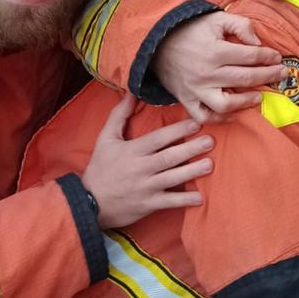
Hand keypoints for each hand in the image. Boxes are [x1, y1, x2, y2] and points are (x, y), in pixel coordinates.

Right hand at [81, 94, 212, 229]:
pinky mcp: (147, 205)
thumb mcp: (105, 139)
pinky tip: (200, 197)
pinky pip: (168, 202)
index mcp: (132, 151)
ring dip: (192, 172)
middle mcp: (140, 168)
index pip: (158, 139)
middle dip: (191, 149)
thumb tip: (131, 92)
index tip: (196, 124)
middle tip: (210, 142)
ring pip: (172, 178)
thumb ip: (119, 115)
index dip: (177, 131)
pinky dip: (184, 200)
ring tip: (210, 165)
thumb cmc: (100, 168)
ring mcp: (145, 188)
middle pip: (169, 157)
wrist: (88, 202)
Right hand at [152, 11, 287, 123]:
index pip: (251, 56)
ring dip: (247, 102)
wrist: (156, 41)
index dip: (268, 57)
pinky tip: (234, 113)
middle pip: (245, 78)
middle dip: (268, 76)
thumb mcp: (216, 18)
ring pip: (227, 103)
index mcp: (215, 50)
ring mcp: (196, 89)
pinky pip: (205, 116)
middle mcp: (207, 73)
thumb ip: (241, 26)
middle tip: (281, 74)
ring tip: (259, 96)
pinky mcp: (186, 100)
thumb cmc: (190, 29)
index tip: (277, 57)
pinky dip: (220, 118)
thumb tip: (259, 43)